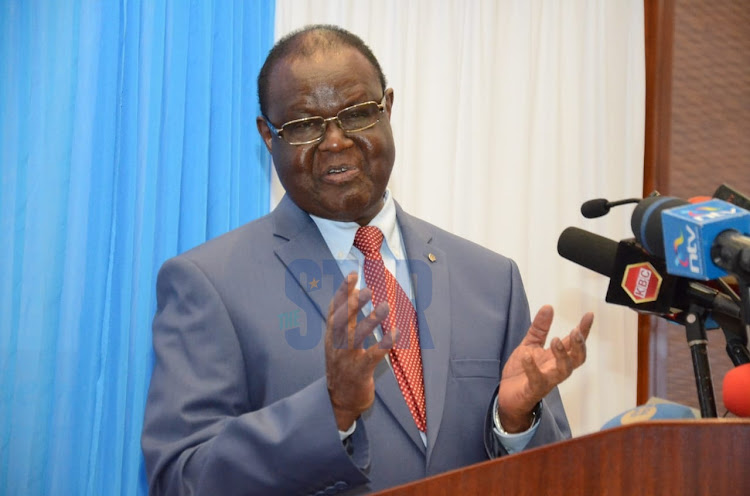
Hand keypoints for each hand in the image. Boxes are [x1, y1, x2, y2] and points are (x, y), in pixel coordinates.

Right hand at [325, 272, 396, 430]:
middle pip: (343, 321)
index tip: (352, 275)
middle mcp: (336, 345)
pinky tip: (395, 332)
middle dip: (353, 304)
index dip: (342, 292)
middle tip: (367, 289)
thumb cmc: (343, 368)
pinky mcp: (359, 371)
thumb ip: (345, 323)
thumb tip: (355, 297)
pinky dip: (384, 343)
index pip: (334, 310)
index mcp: (331, 336)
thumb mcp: (337, 344)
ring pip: (356, 336)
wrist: (339, 401)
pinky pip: (372, 355)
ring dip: (371, 320)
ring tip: (384, 306)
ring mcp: (347, 358)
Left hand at [497, 305, 592, 432]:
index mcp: (555, 357)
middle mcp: (555, 369)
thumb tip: (549, 307)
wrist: (506, 396)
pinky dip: (532, 368)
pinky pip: (537, 380)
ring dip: (562, 355)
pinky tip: (526, 356)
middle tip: (575, 331)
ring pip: (564, 371)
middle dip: (579, 345)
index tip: (589, 315)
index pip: (573, 343)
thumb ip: (539, 328)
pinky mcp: (533, 390)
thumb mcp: (529, 344)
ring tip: (555, 340)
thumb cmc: (521, 371)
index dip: (583, 330)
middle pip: (577, 359)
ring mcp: (546, 380)